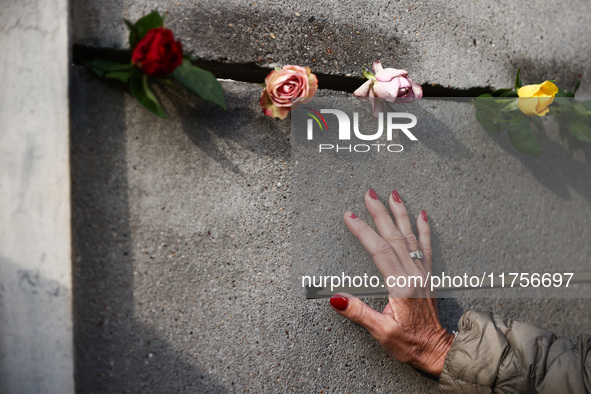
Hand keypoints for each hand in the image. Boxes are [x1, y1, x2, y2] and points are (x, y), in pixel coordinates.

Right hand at [330, 189, 452, 376]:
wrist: (438, 350)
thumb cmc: (409, 343)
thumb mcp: (382, 332)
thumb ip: (359, 314)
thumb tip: (336, 299)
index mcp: (400, 286)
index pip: (378, 251)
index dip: (362, 231)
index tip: (349, 216)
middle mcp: (412, 274)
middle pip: (394, 237)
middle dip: (380, 213)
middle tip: (369, 193)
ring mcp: (422, 273)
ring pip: (410, 237)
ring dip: (400, 213)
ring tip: (393, 194)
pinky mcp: (427, 276)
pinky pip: (425, 247)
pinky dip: (424, 229)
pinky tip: (422, 214)